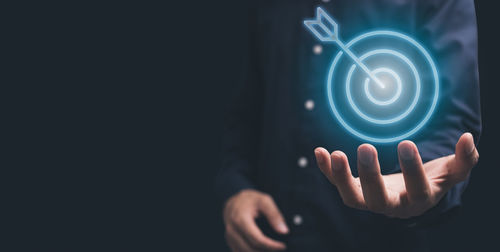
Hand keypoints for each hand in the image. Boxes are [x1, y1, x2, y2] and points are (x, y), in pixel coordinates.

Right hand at [223, 189, 287, 251]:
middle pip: (250, 250)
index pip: (257, 240)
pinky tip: (264, 250)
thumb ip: (275, 215)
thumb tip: (284, 231)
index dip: (271, 246)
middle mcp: (232, 230)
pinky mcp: (231, 242)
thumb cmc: (250, 200)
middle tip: (280, 248)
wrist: (234, 201)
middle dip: (267, 251)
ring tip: (273, 249)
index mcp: (240, 220)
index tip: (283, 246)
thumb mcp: (264, 201)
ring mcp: (229, 238)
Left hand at [314, 133, 478, 217]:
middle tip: (366, 147)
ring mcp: (369, 200)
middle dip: (371, 175)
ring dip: (342, 177)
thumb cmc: (432, 179)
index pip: (417, 190)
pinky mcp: (353, 190)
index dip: (412, 170)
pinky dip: (327, 170)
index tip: (406, 143)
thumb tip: (468, 139)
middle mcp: (392, 206)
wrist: (409, 192)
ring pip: (352, 198)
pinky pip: (337, 183)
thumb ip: (464, 160)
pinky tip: (319, 151)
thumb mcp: (450, 172)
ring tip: (336, 153)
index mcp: (419, 200)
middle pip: (378, 200)